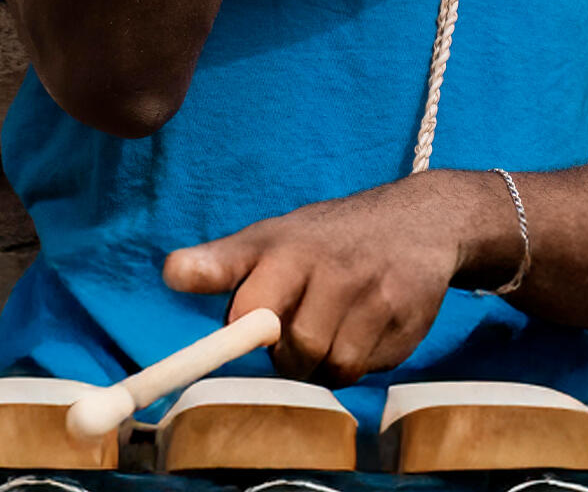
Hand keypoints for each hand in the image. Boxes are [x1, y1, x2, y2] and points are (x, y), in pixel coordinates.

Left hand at [163, 170, 489, 386]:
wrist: (418, 220)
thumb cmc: (326, 239)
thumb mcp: (271, 237)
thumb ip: (220, 262)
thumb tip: (170, 273)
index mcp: (283, 248)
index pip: (249, 288)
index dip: (243, 318)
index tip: (240, 328)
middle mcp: (327, 266)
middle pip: (293, 347)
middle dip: (288, 355)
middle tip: (296, 333)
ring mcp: (371, 291)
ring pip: (330, 364)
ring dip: (323, 363)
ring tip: (330, 329)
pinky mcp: (405, 318)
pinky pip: (366, 368)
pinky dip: (358, 363)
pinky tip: (363, 330)